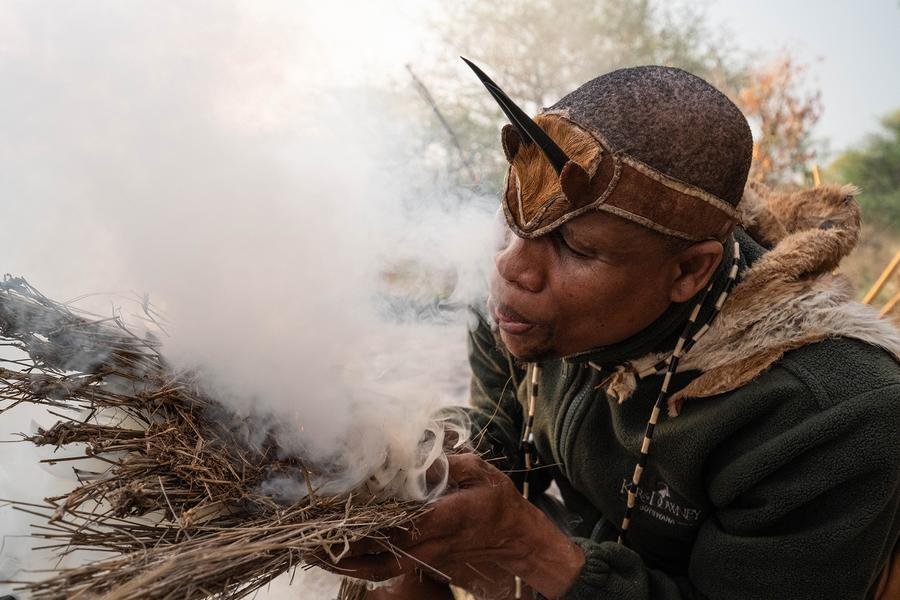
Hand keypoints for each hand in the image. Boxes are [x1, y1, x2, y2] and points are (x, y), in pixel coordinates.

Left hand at [328, 453, 584, 598]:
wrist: (519, 546)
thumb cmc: (501, 505)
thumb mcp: (483, 474)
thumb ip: (453, 462)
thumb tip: (423, 448)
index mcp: (444, 519)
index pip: (396, 524)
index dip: (362, 523)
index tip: (332, 514)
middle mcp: (429, 544)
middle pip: (376, 553)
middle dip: (339, 549)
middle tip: (303, 539)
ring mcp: (423, 558)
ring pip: (376, 567)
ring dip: (342, 562)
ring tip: (309, 551)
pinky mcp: (422, 563)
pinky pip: (384, 568)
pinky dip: (358, 566)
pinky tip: (337, 557)